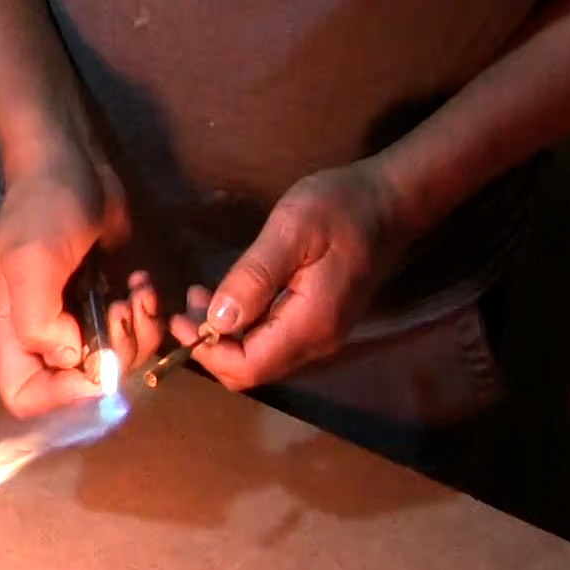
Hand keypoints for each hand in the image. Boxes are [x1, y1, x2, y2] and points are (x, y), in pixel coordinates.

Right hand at [0, 144, 161, 415]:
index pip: (24, 396)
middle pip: (76, 385)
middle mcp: (42, 333)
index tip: (94, 366)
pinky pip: (134, 333)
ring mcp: (76, 319)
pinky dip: (146, 315)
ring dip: (137, 334)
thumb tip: (71, 361)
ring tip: (136, 294)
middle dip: (111, 358)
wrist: (70, 162)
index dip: (60, 396)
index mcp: (11, 332)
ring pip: (114, 363)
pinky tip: (140, 282)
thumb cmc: (43, 209)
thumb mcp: (31, 262)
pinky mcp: (105, 301)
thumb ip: (39, 321)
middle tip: (122, 313)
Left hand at [168, 160, 410, 390]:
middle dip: (209, 346)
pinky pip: (271, 339)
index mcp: (309, 324)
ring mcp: (320, 333)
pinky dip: (241, 325)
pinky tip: (227, 297)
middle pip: (250, 368)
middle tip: (184, 306)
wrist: (390, 201)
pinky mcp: (318, 321)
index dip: (207, 354)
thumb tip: (217, 322)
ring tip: (197, 296)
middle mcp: (316, 341)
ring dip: (223, 335)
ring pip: (259, 356)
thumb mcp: (291, 230)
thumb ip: (255, 277)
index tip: (179, 320)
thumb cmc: (341, 207)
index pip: (248, 368)